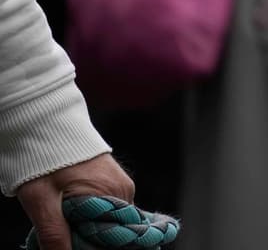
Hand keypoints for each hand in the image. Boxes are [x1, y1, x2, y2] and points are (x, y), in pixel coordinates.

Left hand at [16, 153, 134, 249]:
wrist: (45, 129)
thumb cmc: (43, 165)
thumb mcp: (42, 204)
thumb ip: (54, 235)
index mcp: (114, 194)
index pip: (113, 237)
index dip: (91, 246)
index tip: (72, 243)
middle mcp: (124, 190)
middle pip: (112, 229)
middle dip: (89, 237)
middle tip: (62, 231)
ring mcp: (120, 184)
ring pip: (108, 220)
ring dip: (89, 227)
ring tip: (64, 219)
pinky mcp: (113, 181)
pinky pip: (108, 208)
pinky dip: (91, 216)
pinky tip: (72, 212)